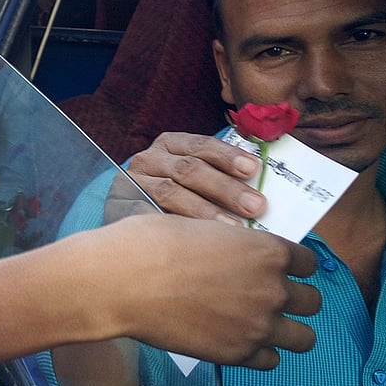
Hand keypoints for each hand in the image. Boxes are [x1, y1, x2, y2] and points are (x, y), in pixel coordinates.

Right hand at [104, 215, 319, 369]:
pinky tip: (237, 338)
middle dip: (293, 297)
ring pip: (304, 337)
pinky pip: (270, 360)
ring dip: (286, 329)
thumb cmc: (148, 245)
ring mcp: (258, 325)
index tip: (277, 267)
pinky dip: (259, 351)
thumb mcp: (196, 227)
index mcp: (266, 250)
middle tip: (266, 295)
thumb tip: (233, 253)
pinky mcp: (237, 354)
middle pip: (312, 301)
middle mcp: (272, 289)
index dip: (292, 263)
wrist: (119, 282)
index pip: (306, 261)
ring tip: (259, 323)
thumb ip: (229, 244)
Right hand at [109, 132, 264, 224]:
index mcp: (170, 145)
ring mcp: (134, 184)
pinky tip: (197, 240)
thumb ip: (221, 177)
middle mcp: (149, 160)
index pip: (200, 145)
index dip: (227, 156)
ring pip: (171, 192)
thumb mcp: (195, 179)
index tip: (253, 169)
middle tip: (255, 206)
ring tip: (234, 229)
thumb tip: (261, 191)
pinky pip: (151, 216)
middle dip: (225, 187)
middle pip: (188, 170)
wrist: (132, 233)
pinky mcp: (123, 208)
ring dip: (205, 211)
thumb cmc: (177, 199)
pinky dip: (176, 227)